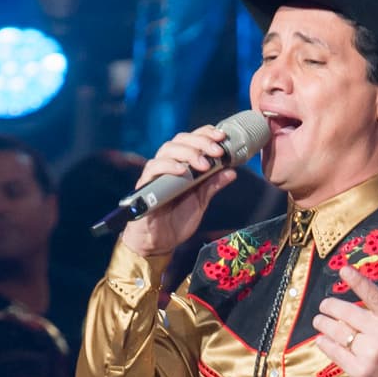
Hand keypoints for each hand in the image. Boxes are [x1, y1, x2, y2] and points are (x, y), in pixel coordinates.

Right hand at [119, 125, 236, 258]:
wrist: (159, 243)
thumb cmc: (176, 221)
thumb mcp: (201, 201)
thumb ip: (213, 185)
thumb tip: (232, 171)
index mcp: (183, 164)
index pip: (193, 139)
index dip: (206, 134)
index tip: (222, 137)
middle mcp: (168, 164)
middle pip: (181, 140)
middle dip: (201, 142)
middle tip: (217, 151)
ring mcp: (157, 173)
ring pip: (168, 149)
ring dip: (188, 152)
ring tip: (204, 164)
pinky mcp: (145, 185)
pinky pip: (154, 167)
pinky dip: (168, 165)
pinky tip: (182, 170)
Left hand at [312, 266, 377, 376]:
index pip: (375, 296)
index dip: (358, 282)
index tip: (343, 270)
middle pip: (347, 313)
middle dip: (330, 306)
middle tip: (324, 304)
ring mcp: (369, 355)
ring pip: (337, 332)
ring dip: (323, 323)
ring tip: (319, 320)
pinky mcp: (358, 371)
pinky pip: (334, 351)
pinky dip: (324, 343)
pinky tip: (322, 338)